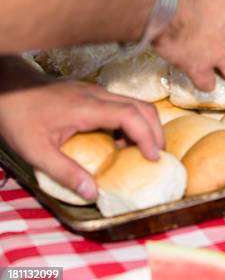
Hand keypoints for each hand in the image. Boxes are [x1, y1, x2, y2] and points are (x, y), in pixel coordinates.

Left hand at [0, 80, 163, 199]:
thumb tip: (93, 192)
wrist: (6, 87)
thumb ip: (64, 172)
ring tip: (142, 151)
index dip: (147, 136)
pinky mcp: (93, 93)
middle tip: (156, 156)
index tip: (152, 157)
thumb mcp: (35, 151)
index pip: (131, 115)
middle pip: (142, 107)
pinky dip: (132, 122)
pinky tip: (121, 141)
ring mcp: (96, 91)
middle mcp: (98, 95)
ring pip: (136, 103)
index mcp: (87, 107)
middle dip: (156, 131)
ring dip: (146, 126)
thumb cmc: (18, 117)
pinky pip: (123, 104)